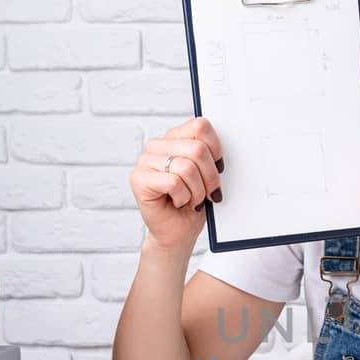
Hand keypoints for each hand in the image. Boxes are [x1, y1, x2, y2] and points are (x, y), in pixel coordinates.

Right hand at [130, 116, 224, 252]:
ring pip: (186, 167)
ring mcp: (145, 161)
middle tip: (209, 193)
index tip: (219, 168)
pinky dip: (183, 197)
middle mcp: (157, 146)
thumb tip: (220, 152)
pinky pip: (173, 182)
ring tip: (193, 200)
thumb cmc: (194, 204)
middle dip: (210, 177)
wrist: (178, 233)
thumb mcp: (207, 175)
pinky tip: (179, 203)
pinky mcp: (139, 179)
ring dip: (197, 191)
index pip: (200, 126)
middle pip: (197, 149)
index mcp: (174, 137)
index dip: (216, 150)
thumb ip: (209, 156)